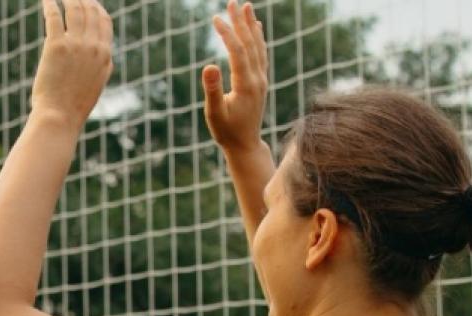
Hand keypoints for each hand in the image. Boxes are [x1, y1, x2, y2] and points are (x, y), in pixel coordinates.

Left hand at [30, 0, 113, 128]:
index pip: (105, 21)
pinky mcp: (56, 46)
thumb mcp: (97, 84)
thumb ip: (102, 66)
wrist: (60, 116)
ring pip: (74, 10)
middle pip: (90, 11)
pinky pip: (54, 16)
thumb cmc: (75, 105)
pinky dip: (50, 4)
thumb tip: (105, 55)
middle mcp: (93, 46)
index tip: (89, 2)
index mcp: (105, 55)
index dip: (97, 8)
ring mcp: (76, 45)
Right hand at [203, 1, 267, 153]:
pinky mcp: (261, 82)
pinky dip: (258, 38)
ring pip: (258, 46)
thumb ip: (212, 90)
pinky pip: (261, 54)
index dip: (227, 34)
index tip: (215, 18)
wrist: (245, 145)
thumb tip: (209, 65)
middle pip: (250, 44)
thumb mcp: (214, 114)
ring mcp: (262, 80)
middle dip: (241, 22)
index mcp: (246, 85)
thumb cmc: (226, 132)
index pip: (237, 52)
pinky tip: (256, 27)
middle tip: (233, 2)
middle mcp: (258, 79)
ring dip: (251, 26)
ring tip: (245, 7)